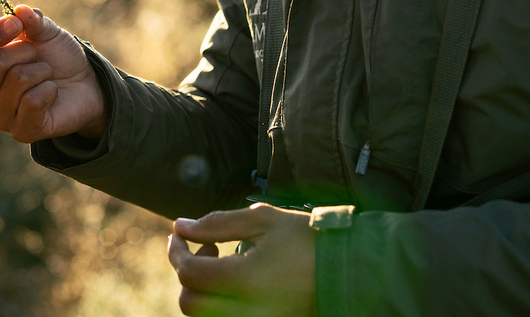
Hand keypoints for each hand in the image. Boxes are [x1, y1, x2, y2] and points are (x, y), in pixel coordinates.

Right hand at [0, 4, 106, 142]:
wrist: (85, 85)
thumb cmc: (58, 58)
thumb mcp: (47, 32)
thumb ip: (33, 20)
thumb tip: (20, 10)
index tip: (17, 24)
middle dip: (26, 51)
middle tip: (38, 57)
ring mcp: (1, 117)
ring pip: (17, 80)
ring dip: (42, 71)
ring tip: (47, 76)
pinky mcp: (22, 132)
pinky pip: (32, 102)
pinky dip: (50, 90)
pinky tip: (52, 94)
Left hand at [168, 204, 315, 316]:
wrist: (353, 271)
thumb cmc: (310, 240)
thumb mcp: (264, 221)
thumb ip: (217, 223)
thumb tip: (180, 226)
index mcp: (247, 281)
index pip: (190, 274)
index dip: (176, 252)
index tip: (179, 234)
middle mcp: (249, 310)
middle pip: (191, 304)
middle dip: (186, 273)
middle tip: (204, 248)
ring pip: (207, 315)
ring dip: (201, 289)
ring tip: (220, 261)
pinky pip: (227, 316)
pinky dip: (219, 299)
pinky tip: (233, 278)